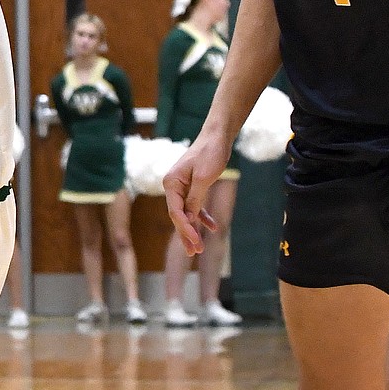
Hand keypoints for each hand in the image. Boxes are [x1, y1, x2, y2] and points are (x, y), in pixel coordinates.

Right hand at [162, 136, 229, 254]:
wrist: (218, 136)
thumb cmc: (210, 153)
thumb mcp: (203, 178)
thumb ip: (194, 199)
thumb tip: (188, 219)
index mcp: (171, 183)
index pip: (175, 212)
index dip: (185, 229)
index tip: (195, 242)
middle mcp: (173, 186)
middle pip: (178, 215)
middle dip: (187, 234)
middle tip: (194, 252)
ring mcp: (183, 187)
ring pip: (187, 213)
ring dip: (193, 229)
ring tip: (199, 248)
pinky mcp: (193, 186)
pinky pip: (196, 206)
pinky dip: (203, 217)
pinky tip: (212, 227)